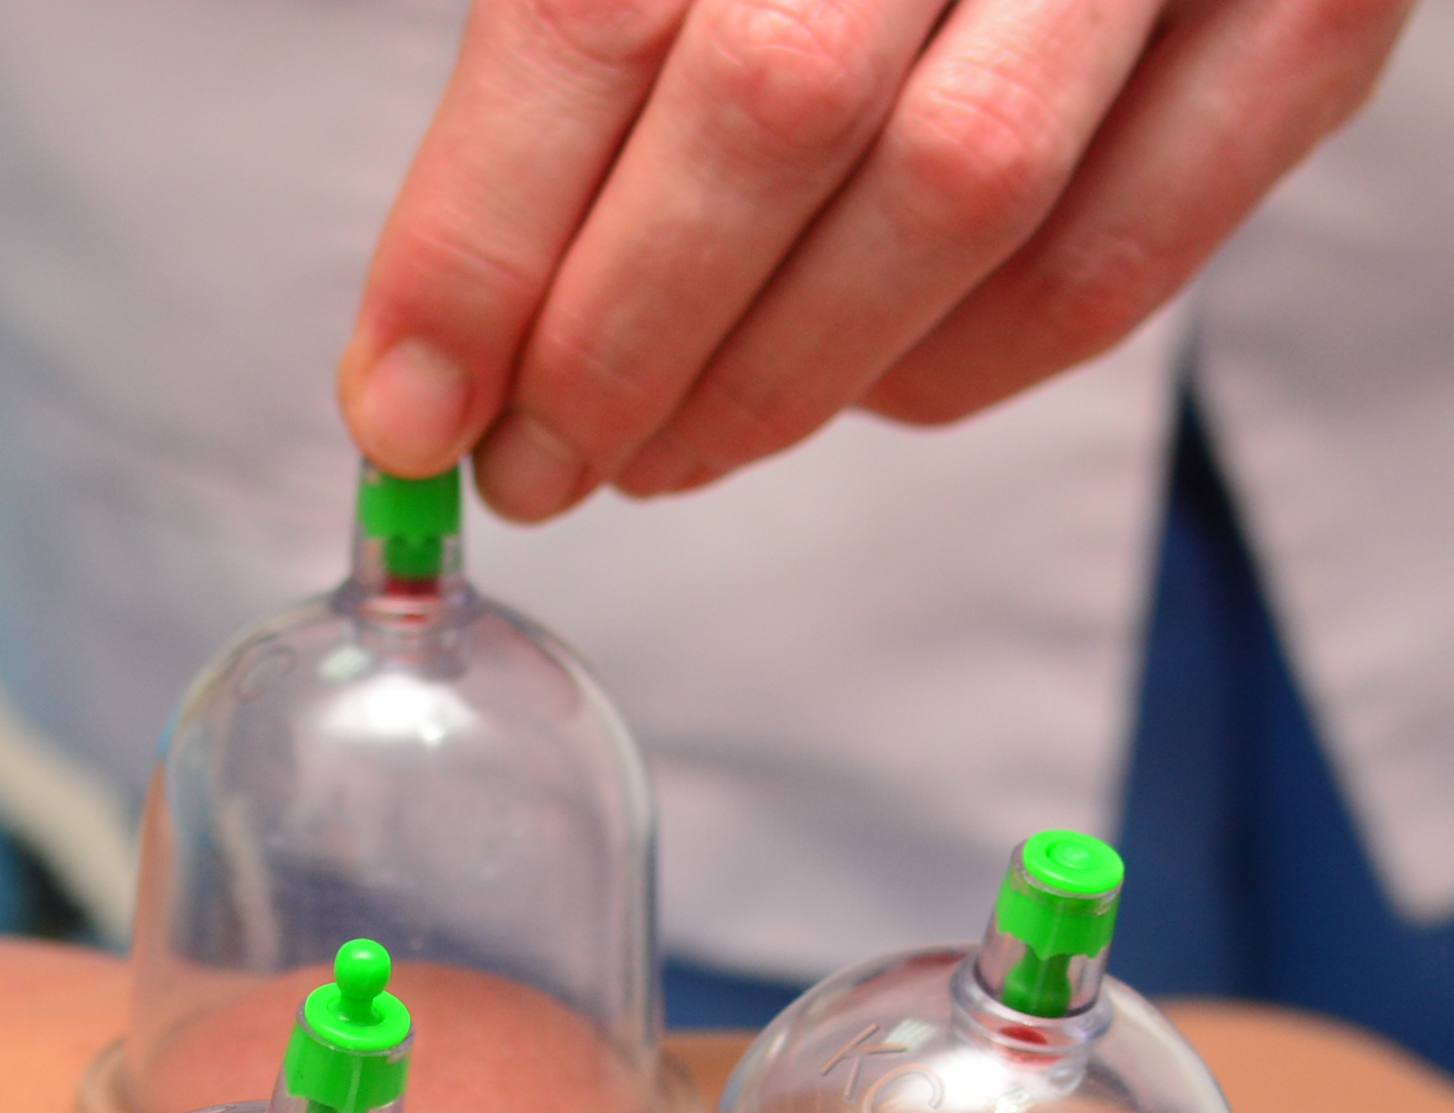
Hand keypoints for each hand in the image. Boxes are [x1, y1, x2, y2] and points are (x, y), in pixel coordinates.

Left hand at [338, 0, 1417, 521]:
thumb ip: (578, 57)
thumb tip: (432, 349)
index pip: (593, 14)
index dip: (482, 240)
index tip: (405, 405)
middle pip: (770, 112)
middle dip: (616, 341)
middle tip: (531, 464)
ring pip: (953, 201)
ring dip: (767, 384)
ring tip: (652, 455)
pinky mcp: (1309, 21)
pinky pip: (1110, 265)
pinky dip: (944, 372)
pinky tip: (842, 396)